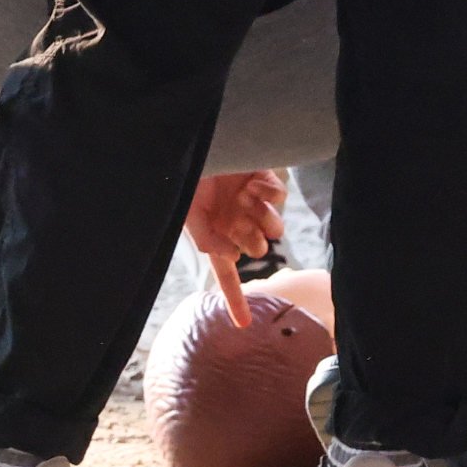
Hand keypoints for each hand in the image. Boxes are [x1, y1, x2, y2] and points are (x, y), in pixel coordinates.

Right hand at [185, 170, 288, 325]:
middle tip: (240, 223)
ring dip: (264, 218)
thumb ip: (206, 240)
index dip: (234, 300)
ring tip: (247, 202)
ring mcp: (252, 202)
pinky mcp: (264, 180)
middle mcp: (235, 222)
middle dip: (252, 239)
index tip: (242, 325)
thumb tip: (233, 258)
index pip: (225, 275)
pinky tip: (253, 183)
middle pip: (257, 248)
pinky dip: (269, 194)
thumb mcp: (187, 213)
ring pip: (275, 226)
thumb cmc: (187, 178)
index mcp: (216, 236)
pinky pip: (279, 197)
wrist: (200, 141)